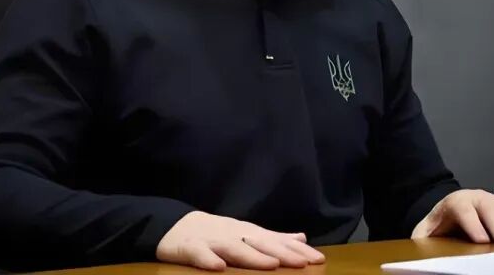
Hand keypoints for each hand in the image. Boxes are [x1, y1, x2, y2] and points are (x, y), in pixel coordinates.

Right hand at [156, 211, 326, 270]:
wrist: (175, 225)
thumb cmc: (216, 233)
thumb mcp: (247, 234)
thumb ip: (274, 238)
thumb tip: (301, 238)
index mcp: (248, 233)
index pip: (277, 241)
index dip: (297, 250)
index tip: (318, 259)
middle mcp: (234, 235)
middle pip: (260, 244)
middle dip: (282, 253)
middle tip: (303, 262)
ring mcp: (213, 240)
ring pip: (234, 248)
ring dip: (252, 256)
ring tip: (270, 265)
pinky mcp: (191, 248)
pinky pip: (199, 254)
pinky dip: (208, 259)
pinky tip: (218, 268)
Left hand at [411, 189, 493, 243]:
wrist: (453, 206)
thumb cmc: (441, 223)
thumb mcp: (425, 230)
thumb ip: (422, 237)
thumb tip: (415, 247)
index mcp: (457, 203)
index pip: (465, 211)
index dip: (473, 226)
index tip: (481, 240)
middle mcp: (480, 199)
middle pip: (491, 211)